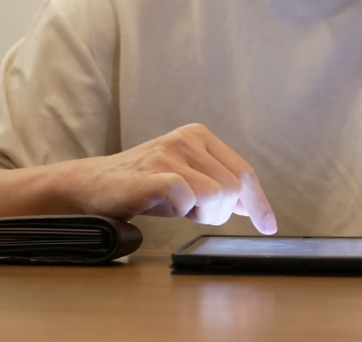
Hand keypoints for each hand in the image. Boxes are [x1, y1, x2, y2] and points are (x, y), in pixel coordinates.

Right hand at [65, 123, 276, 233]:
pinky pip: (187, 196)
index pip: (243, 171)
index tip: (268, 226)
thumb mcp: (188, 181)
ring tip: (176, 207)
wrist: (93, 186)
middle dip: (218, 212)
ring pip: (215, 196)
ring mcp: (168, 152)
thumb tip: (252, 206)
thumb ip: (219, 187)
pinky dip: (182, 208)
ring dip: (199, 213)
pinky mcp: (151, 171)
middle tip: (191, 212)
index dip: (258, 202)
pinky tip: (166, 205)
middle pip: (232, 188)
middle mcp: (187, 139)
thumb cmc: (143, 185)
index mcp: (199, 136)